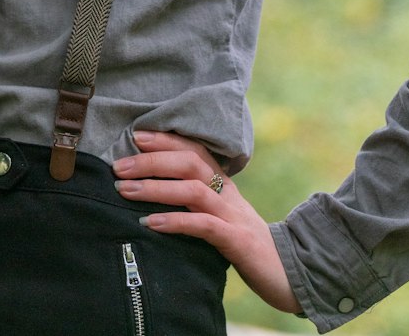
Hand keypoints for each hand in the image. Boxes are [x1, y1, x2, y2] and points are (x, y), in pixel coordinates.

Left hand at [112, 130, 298, 314]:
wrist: (289, 272)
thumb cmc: (245, 244)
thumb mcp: (221, 215)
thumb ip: (197, 201)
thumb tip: (156, 191)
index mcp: (223, 184)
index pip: (194, 149)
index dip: (166, 139)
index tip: (136, 135)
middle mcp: (227, 193)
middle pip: (189, 162)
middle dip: (152, 161)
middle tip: (118, 166)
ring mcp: (233, 215)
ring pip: (192, 190)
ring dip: (156, 187)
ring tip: (125, 190)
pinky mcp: (236, 240)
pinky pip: (203, 226)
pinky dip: (175, 221)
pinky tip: (151, 223)